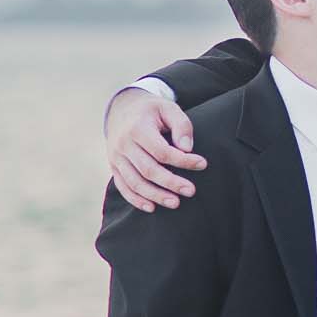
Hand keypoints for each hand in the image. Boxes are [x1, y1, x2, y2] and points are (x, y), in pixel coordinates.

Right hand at [106, 88, 206, 211]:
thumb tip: (187, 149)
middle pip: (148, 169)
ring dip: (155, 195)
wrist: (122, 109)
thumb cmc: (152, 111)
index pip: (161, 151)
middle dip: (171, 183)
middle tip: (191, 191)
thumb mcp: (168, 108)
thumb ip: (181, 125)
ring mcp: (116, 157)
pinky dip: (136, 199)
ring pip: (134, 182)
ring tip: (175, 203)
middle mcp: (123, 145)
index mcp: (137, 129)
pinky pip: (123, 187)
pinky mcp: (114, 166)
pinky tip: (152, 207)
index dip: (182, 160)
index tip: (202, 164)